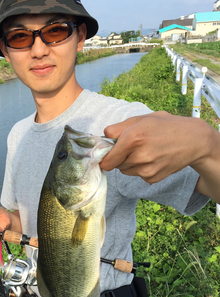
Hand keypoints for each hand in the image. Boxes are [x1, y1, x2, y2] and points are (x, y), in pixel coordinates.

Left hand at [100, 111, 214, 185]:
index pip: (107, 160)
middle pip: (115, 165)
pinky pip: (138, 175)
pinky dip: (142, 169)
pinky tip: (154, 159)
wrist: (193, 140)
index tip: (108, 154)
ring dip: (130, 163)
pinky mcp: (153, 178)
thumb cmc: (166, 126)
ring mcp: (146, 170)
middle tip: (135, 146)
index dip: (105, 157)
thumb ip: (119, 128)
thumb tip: (104, 136)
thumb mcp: (142, 119)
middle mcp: (139, 156)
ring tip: (146, 151)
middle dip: (120, 157)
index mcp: (132, 138)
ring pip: (126, 171)